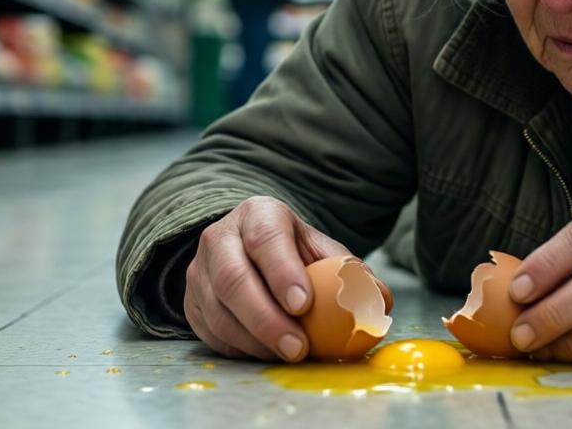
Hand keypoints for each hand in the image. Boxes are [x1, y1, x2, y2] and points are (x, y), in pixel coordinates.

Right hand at [184, 196, 392, 361]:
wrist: (248, 250)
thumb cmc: (293, 252)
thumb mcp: (322, 250)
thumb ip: (352, 273)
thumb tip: (381, 301)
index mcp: (258, 215)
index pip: (266, 240)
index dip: (283, 273)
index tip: (304, 304)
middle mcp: (220, 238)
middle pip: (234, 278)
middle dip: (267, 318)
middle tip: (298, 347)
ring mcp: (200, 271)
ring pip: (218, 310)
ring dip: (254, 340)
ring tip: (288, 356)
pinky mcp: (191, 301)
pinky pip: (209, 332)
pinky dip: (239, 349)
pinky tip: (266, 354)